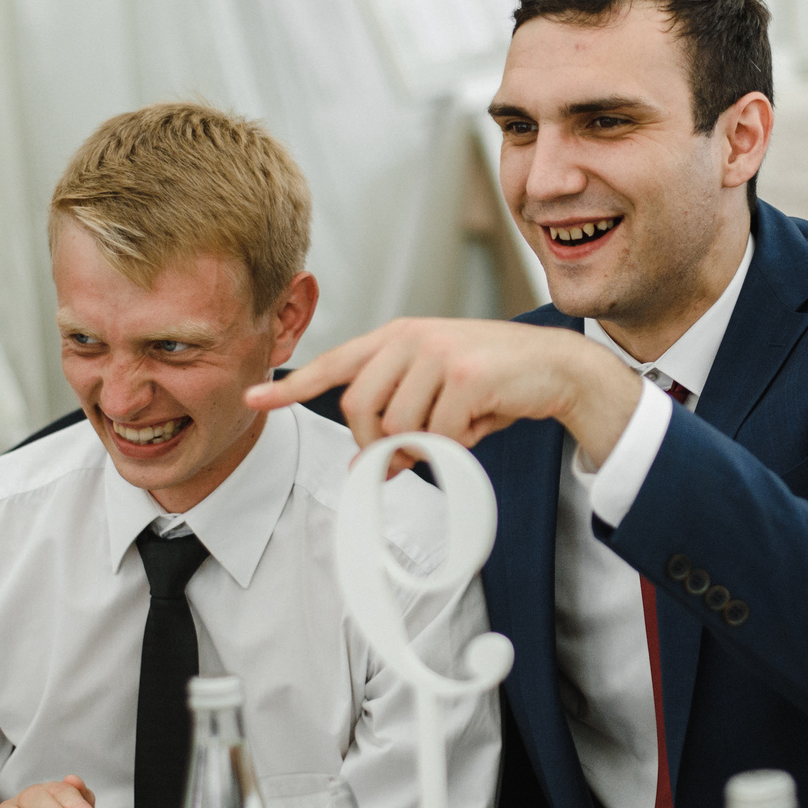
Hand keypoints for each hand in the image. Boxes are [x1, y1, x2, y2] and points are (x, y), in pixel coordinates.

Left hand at [247, 317, 645, 469]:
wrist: (556, 367)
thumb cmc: (494, 383)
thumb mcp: (439, 395)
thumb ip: (400, 420)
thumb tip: (369, 470)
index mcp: (398, 337)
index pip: (335, 363)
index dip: (292, 387)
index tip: (252, 399)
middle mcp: (411, 338)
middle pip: (359, 409)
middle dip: (379, 444)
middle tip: (408, 456)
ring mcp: (437, 353)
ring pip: (398, 426)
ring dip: (423, 446)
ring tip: (456, 431)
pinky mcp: (464, 375)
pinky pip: (438, 434)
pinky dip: (455, 445)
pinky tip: (478, 425)